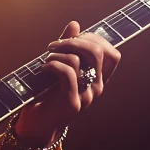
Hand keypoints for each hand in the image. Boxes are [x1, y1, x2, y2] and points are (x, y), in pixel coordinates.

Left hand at [14, 21, 120, 146]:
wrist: (37, 125)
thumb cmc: (46, 94)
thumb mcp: (59, 66)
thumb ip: (68, 47)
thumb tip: (75, 24)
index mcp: (97, 78)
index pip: (112, 54)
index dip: (95, 39)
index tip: (74, 39)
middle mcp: (96, 87)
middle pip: (97, 52)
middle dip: (73, 41)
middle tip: (54, 45)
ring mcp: (86, 96)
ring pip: (78, 60)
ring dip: (56, 53)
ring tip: (46, 60)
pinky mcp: (72, 103)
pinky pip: (67, 73)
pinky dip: (52, 65)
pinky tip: (43, 69)